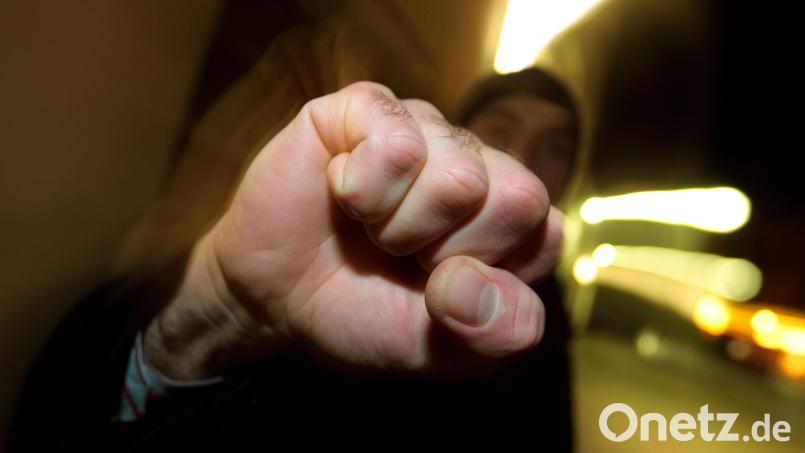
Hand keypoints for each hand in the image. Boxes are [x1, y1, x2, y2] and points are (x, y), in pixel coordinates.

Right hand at [143, 82, 563, 379]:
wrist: (273, 301)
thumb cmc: (361, 314)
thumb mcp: (440, 351)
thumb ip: (494, 333)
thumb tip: (474, 280)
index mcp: (506, 216)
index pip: (544, 233)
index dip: (485, 275)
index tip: (438, 288)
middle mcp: (474, 162)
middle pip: (517, 196)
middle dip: (448, 251)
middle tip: (403, 256)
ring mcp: (422, 128)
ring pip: (459, 175)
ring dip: (398, 228)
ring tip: (370, 229)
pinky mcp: (367, 107)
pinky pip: (395, 141)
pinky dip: (361, 190)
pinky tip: (343, 194)